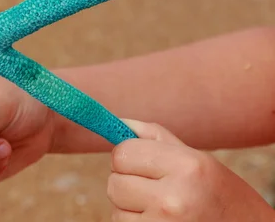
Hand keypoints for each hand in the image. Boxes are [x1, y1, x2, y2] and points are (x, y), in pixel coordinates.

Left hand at [108, 119, 273, 220]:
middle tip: (153, 186)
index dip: (127, 155)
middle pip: (114, 182)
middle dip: (127, 181)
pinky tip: (159, 220)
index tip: (139, 161)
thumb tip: (119, 123)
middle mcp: (173, 197)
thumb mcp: (197, 159)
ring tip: (161, 207)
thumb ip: (155, 138)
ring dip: (130, 206)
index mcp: (186, 166)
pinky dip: (134, 221)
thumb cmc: (220, 194)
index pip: (123, 153)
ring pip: (116, 207)